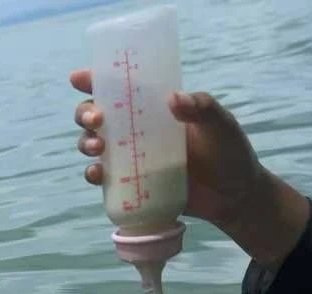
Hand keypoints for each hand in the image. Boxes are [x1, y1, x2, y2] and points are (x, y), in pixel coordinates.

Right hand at [69, 68, 261, 228]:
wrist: (233, 197)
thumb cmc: (228, 153)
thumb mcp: (220, 124)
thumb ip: (202, 108)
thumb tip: (172, 99)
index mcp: (155, 108)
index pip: (121, 89)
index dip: (95, 81)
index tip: (79, 78)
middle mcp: (137, 130)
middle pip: (96, 116)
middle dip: (86, 114)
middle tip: (97, 119)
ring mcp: (131, 158)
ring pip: (94, 144)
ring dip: (85, 142)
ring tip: (98, 147)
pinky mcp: (130, 184)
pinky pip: (102, 178)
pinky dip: (94, 174)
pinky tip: (98, 174)